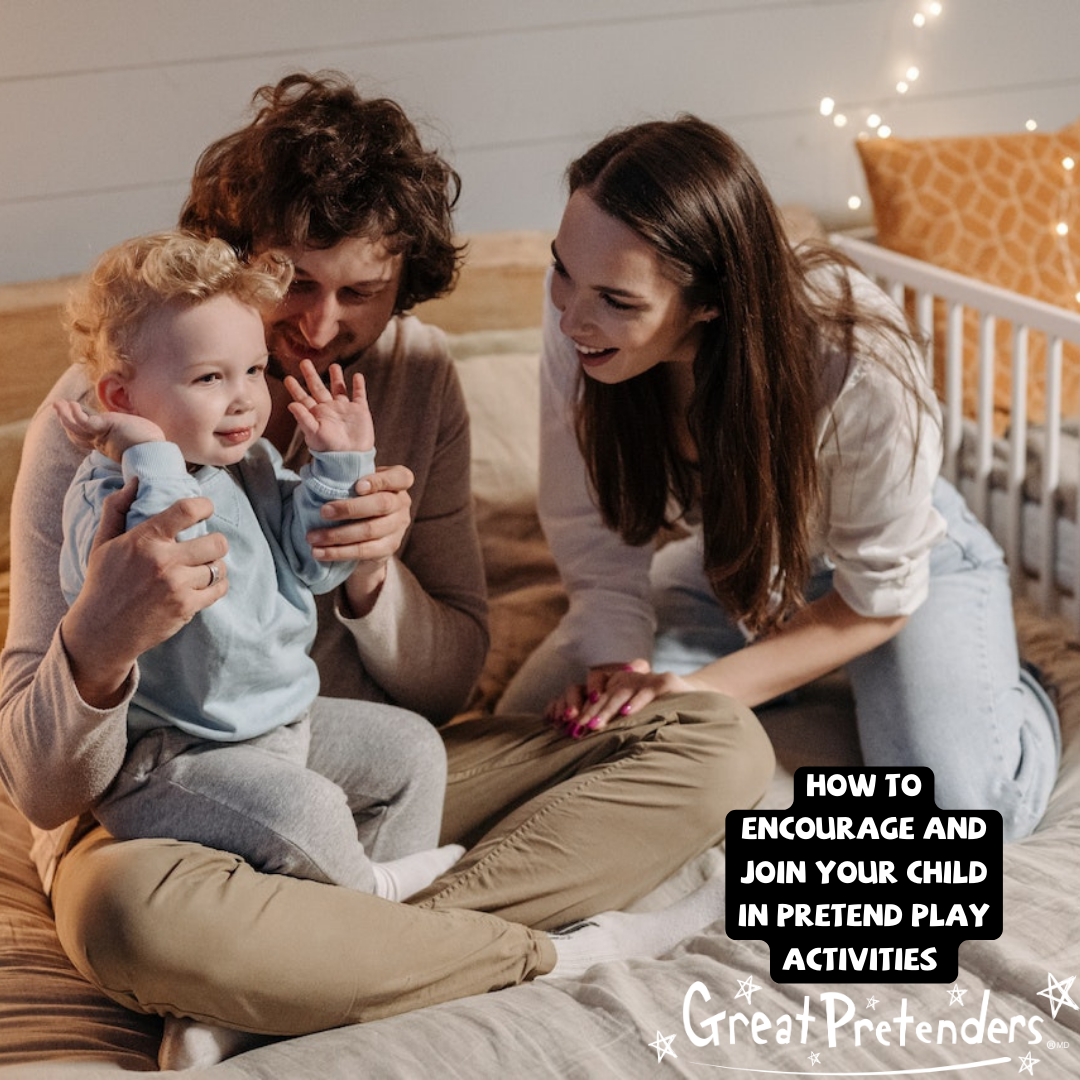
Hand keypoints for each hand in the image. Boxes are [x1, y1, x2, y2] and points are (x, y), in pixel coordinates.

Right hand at [53, 399, 164, 459]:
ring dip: (64, 415)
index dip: (77, 431)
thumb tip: (144, 436)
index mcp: (108, 446)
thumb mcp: (139, 441)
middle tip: (58, 409)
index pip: (87, 439)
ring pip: (76, 428)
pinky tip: (70, 404)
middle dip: (66, 422)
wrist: (155, 455)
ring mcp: (101, 437)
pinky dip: (74, 414)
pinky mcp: (104, 430)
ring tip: (57, 404)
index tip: (71, 420)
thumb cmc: (153, 450)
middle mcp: (102, 443)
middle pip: (77, 434)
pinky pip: (83, 422)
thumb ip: (134, 437)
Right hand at [60, 479, 228, 707]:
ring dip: (215, 566)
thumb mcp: (103, 543)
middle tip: (208, 546)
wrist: (101, 631)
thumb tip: (135, 482)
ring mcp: (177, 586)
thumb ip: (117, 508)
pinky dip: (217, 585)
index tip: (207, 508)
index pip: (187, 510)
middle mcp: (164, 561)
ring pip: (219, 567)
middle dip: (217, 542)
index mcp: (145, 540)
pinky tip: (206, 583)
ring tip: (203, 567)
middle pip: (217, 542)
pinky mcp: (186, 607)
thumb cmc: (103, 583)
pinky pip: (218, 589)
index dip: (205, 505)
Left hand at [285, 360, 374, 453]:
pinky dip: (358, 385)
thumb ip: (303, 418)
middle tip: (304, 361)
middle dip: (311, 375)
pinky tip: (357, 376)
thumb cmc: (329, 448)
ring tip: (334, 365)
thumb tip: (291, 404)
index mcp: (316, 414)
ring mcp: (345, 409)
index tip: (287, 378)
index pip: (303, 398)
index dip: (295, 388)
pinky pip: (359, 395)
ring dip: (336, 377)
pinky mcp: (360, 411)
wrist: (351, 457)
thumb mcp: (314, 433)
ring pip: (339, 389)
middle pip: (318, 388)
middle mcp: (329, 409)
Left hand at [307, 463, 414, 615]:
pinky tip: (319, 553)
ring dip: (337, 535)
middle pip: (382, 505)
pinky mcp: (389, 548)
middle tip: (322, 512)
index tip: (357, 486)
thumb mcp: (356, 484)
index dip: (380, 481)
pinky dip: (339, 552)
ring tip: (312, 537)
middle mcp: (402, 504)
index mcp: (398, 483)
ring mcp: (398, 527)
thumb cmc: (355, 499)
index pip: (400, 477)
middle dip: (350, 508)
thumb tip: (321, 464)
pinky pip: (364, 551)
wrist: (365, 536)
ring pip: (370, 530)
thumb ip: (348, 475)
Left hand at [546, 659, 706, 737]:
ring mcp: (648, 678)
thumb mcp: (636, 719)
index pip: (596, 696)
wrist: (699, 702)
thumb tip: (584, 740)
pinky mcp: (666, 681)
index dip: (582, 710)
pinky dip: (636, 702)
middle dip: (590, 713)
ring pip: (622, 690)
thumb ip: (615, 724)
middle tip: (577, 730)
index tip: (569, 728)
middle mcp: (631, 677)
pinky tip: (626, 713)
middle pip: (605, 694)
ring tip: (595, 725)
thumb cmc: (661, 716)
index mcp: (619, 684)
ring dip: (607, 709)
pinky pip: (648, 690)